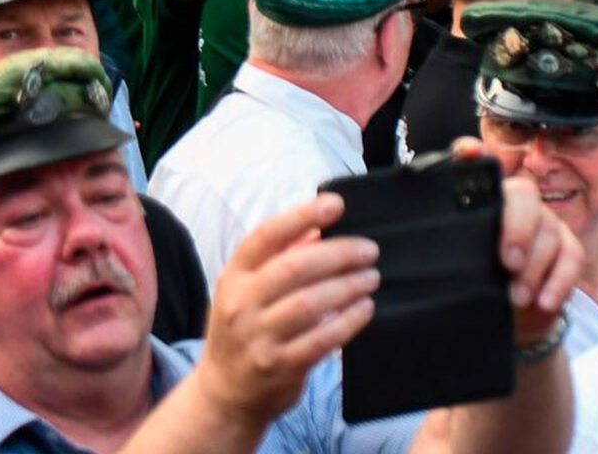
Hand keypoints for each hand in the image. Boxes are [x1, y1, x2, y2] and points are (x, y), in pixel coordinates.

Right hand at [191, 194, 379, 424]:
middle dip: (337, 254)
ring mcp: (258, 336)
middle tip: (368, 250)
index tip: (334, 205)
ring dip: (348, 287)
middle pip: (293, 268)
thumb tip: (316, 229)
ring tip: (371, 277)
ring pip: (310, 304)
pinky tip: (365, 309)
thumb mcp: (247, 290)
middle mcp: (241, 303)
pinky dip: (348, 321)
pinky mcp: (279, 366)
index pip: (265, 237)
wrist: (225, 392)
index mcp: (233, 276)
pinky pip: (321, 340)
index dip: (301, 216)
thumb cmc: (243, 331)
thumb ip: (279, 259)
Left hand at [447, 139, 582, 342]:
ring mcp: (543, 221)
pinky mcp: (567, 247)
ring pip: (549, 229)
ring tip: (516, 297)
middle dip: (518, 228)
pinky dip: (559, 281)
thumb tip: (434, 248)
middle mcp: (513, 203)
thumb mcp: (457, 270)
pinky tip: (543, 301)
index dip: (470, 154)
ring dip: (534, 268)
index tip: (466, 154)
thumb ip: (451, 250)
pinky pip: (572, 256)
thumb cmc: (476, 286)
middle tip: (508, 263)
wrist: (508, 318)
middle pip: (523, 194)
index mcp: (479, 201)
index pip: (473, 164)